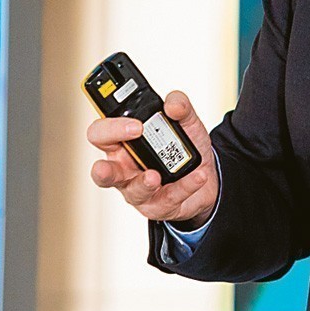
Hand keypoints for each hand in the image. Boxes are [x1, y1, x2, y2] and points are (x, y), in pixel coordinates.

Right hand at [88, 90, 218, 227]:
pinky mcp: (158, 206)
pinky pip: (168, 199)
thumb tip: (173, 104)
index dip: (111, 129)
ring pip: (133, 192)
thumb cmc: (185, 150)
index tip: (136, 125)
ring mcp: (139, 190)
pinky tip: (198, 177)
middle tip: (119, 161)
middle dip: (104, 171)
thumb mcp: (187, 123)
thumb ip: (181, 107)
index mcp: (123, 144)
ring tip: (156, 176)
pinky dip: (185, 186)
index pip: (100, 134)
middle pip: (102, 172)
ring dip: (144, 183)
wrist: (209, 178)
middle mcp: (124, 169)